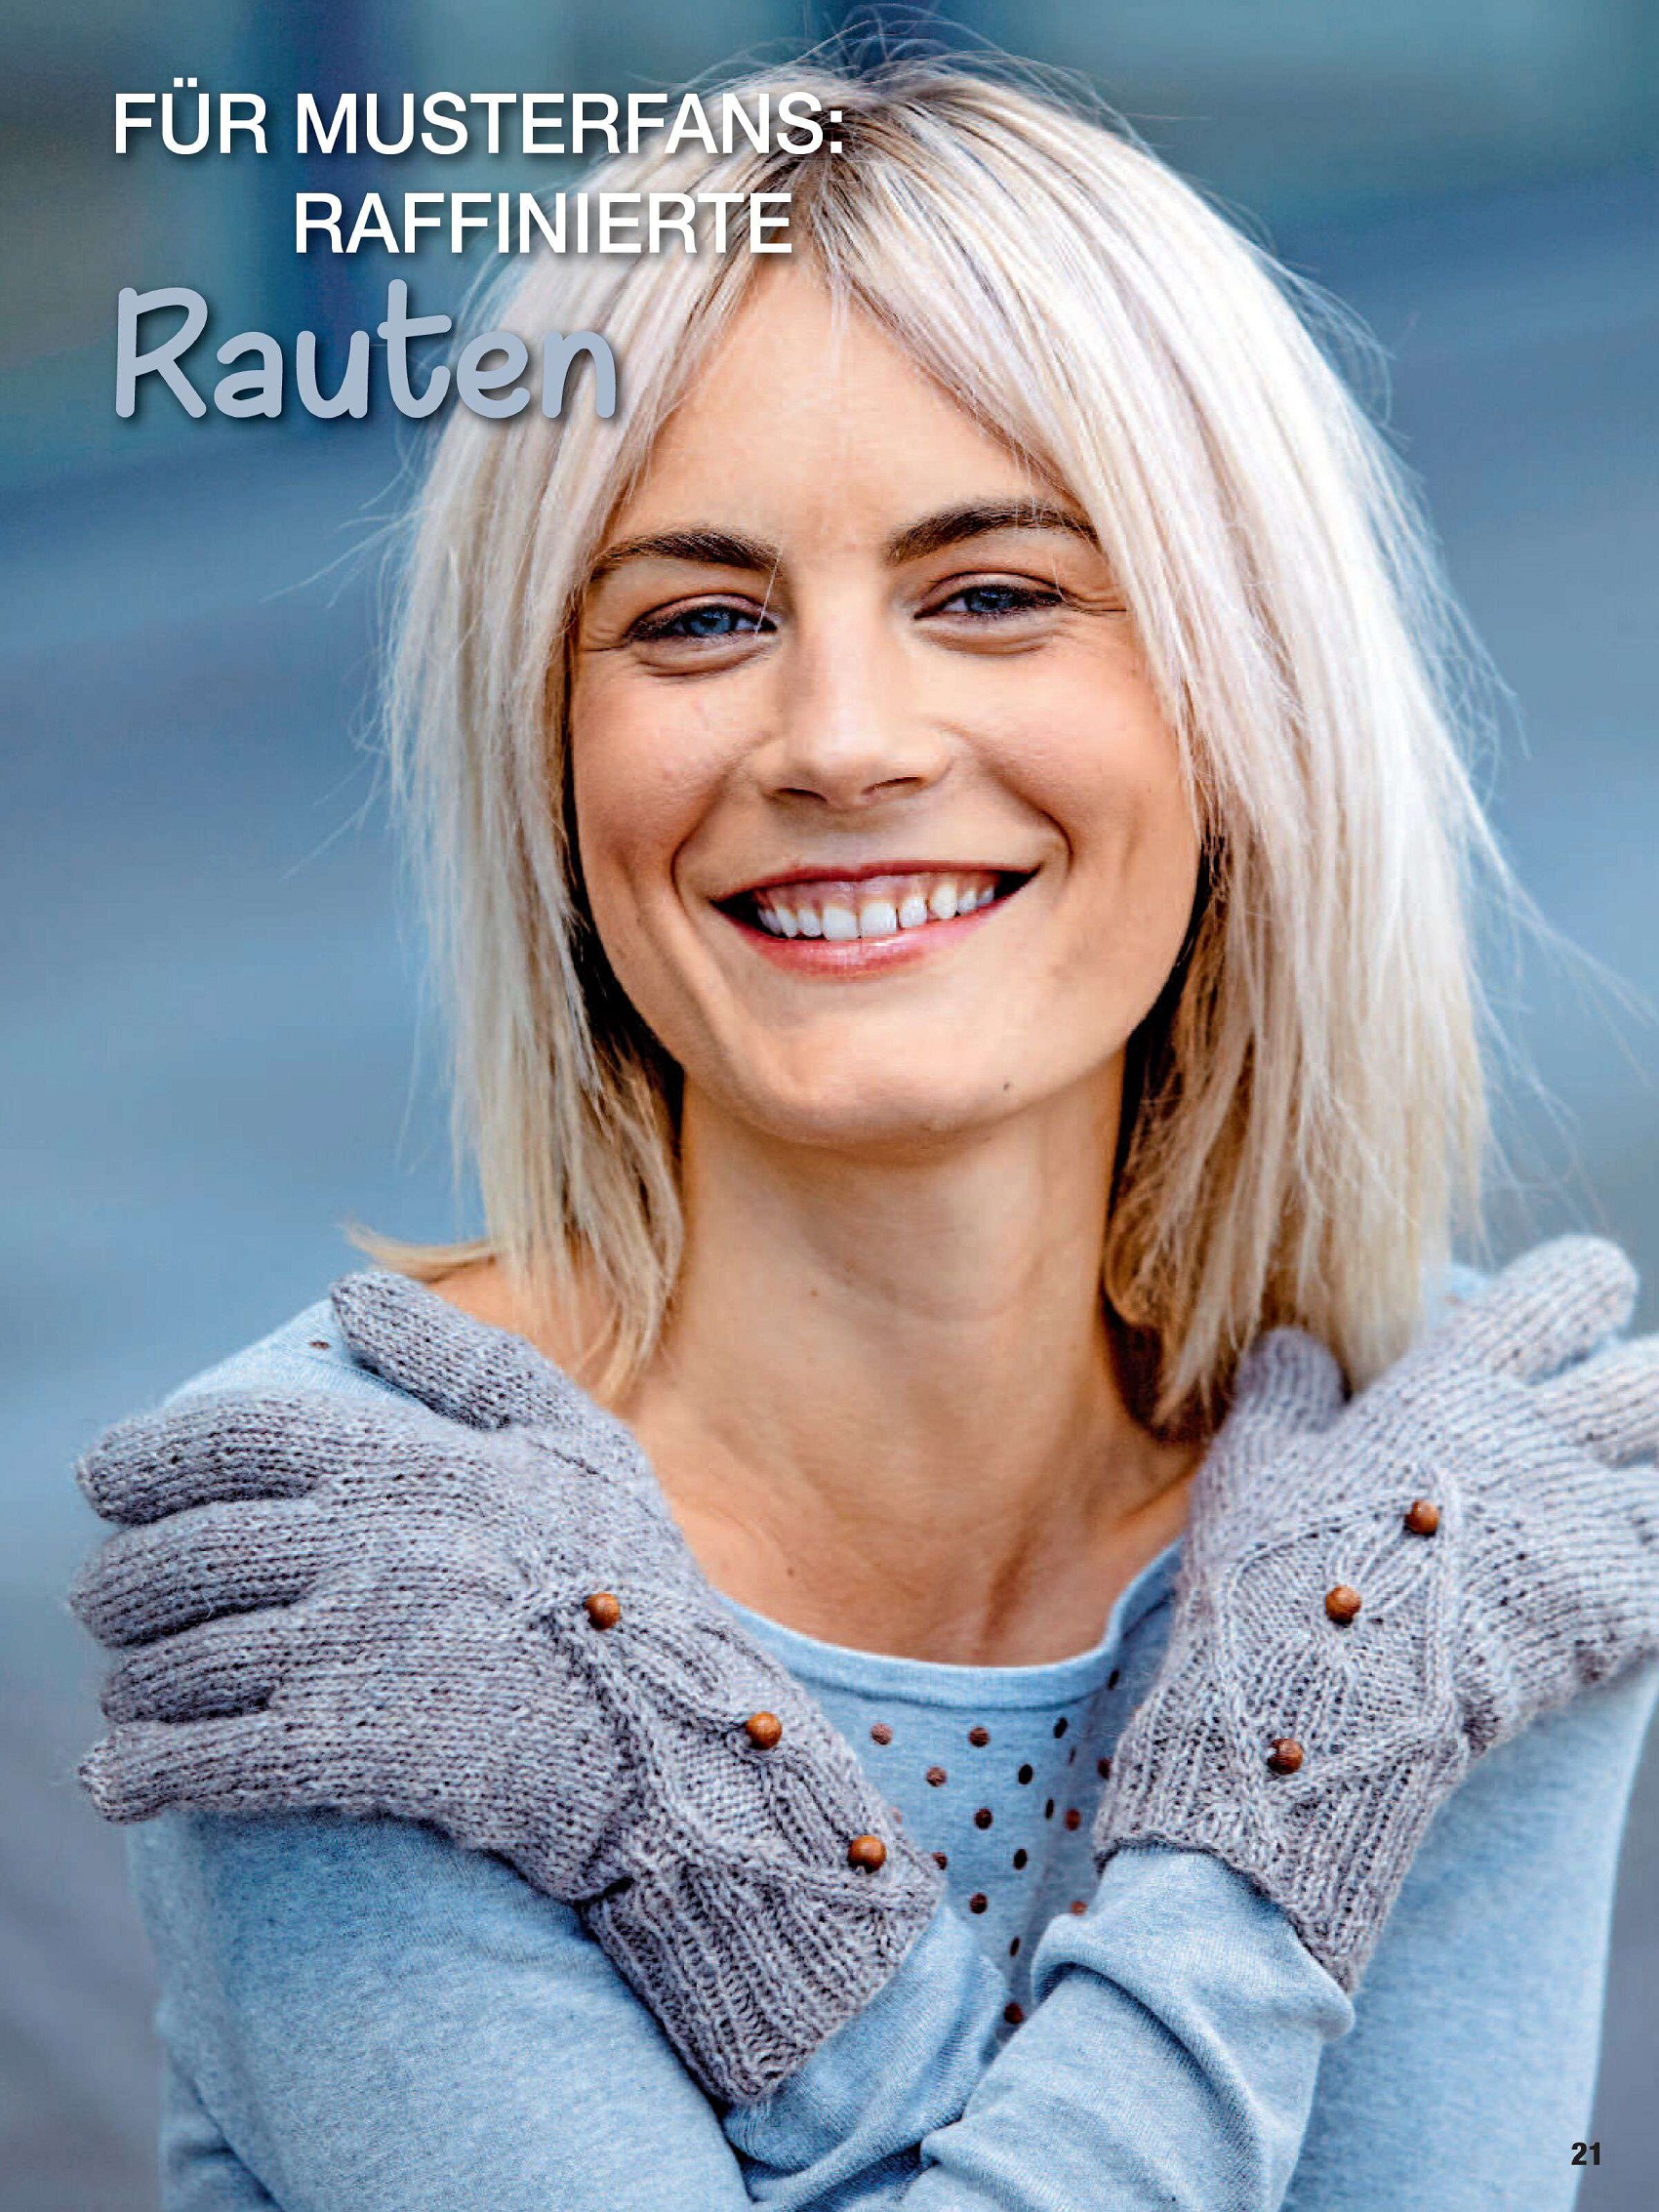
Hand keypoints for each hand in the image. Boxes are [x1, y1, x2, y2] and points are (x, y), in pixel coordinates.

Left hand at [69, 1272, 942, 2104]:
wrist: (684, 1738)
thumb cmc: (631, 1579)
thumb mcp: (569, 1439)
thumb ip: (458, 1358)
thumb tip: (351, 1291)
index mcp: (404, 1462)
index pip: (227, 1441)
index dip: (142, 1458)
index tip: (100, 1481)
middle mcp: (362, 1546)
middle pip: (179, 1555)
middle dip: (119, 1584)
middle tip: (106, 1604)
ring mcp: (350, 1650)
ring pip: (178, 1661)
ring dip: (131, 1681)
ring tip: (130, 1694)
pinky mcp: (350, 1753)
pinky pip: (203, 1758)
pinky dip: (139, 1770)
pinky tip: (121, 1780)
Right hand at [1094, 1236, 1658, 1991]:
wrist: (1315, 1707)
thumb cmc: (1271, 1571)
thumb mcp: (1253, 1461)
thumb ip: (1286, 1391)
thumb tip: (1298, 1343)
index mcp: (1455, 1386)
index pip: (1568, 1289)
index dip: (1586, 1287)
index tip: (1579, 1302)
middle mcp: (1536, 1444)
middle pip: (1653, 1380)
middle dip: (1646, 1383)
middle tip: (1622, 1406)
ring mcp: (1582, 1533)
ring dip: (1652, 1490)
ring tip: (1615, 1505)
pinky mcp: (1611, 1621)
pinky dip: (1648, 1583)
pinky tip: (1619, 1600)